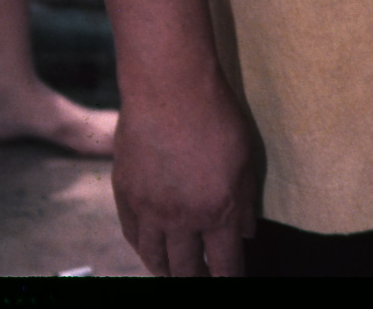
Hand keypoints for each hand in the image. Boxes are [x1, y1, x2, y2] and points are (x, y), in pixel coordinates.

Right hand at [112, 68, 258, 276]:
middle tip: (201, 280)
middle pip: (185, 268)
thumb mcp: (246, 159)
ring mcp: (149, 210)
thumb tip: (246, 234)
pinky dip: (142, 249)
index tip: (231, 282)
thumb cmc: (215, 117)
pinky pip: (132, 235)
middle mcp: (180, 219)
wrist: (168, 91)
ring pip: (154, 257)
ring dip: (166, 270)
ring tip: (174, 275)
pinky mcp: (125, 196)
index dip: (228, 278)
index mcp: (216, 211)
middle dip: (195, 279)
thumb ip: (245, 202)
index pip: (223, 263)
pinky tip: (149, 250)